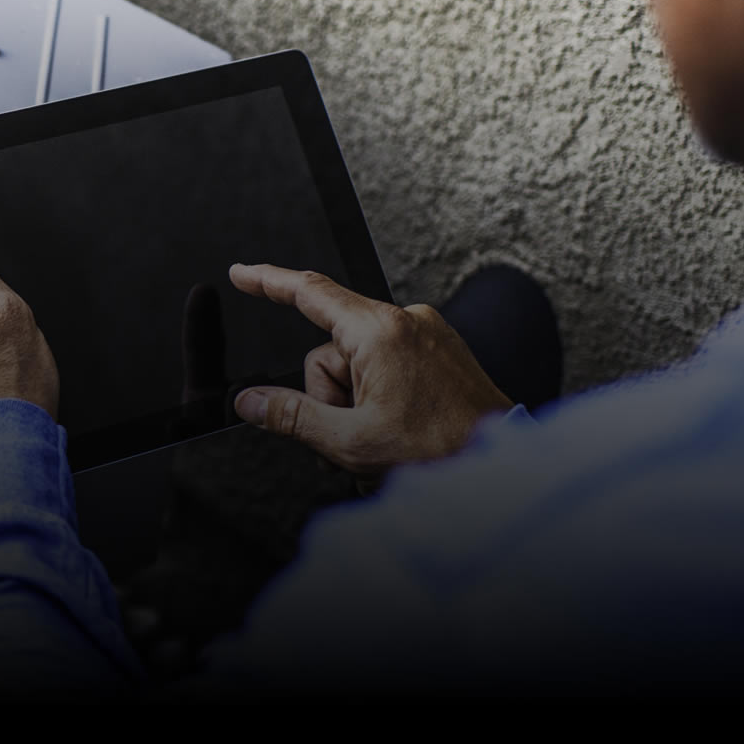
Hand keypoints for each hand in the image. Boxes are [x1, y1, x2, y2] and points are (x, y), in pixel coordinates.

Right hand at [228, 263, 513, 476]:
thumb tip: (250, 401)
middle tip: (352, 434)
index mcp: (381, 333)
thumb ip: (291, 416)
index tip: (242, 272)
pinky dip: (380, 393)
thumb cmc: (441, 455)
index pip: (310, 292)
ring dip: (356, 401)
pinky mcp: (440, 349)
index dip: (268, 280)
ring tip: (384, 437)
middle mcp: (407, 321)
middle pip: (331, 349)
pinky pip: (387, 362)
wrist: (501, 471)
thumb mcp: (350, 441)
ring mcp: (427, 333)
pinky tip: (399, 425)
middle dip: (330, 395)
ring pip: (358, 360)